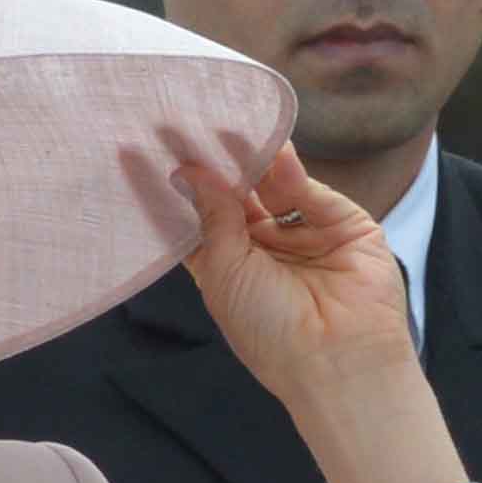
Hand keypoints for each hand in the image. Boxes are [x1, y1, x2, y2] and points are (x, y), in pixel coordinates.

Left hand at [173, 139, 418, 416]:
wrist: (336, 358)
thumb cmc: (267, 329)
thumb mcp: (225, 272)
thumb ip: (212, 218)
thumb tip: (187, 173)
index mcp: (226, 267)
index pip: (194, 219)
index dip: (172, 189)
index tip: (139, 154)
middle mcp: (263, 248)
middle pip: (232, 195)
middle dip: (209, 164)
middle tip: (179, 125)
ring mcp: (303, 234)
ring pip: (270, 186)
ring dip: (247, 159)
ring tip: (220, 124)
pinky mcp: (343, 223)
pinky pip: (309, 190)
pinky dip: (288, 169)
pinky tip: (268, 149)